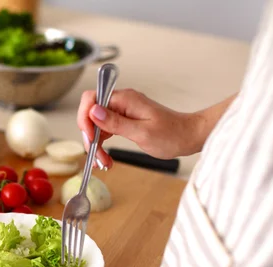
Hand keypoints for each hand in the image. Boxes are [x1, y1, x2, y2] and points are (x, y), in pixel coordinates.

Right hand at [77, 89, 204, 167]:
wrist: (188, 136)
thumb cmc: (172, 134)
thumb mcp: (142, 132)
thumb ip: (115, 122)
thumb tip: (93, 111)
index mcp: (125, 99)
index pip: (91, 99)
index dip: (85, 117)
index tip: (89, 137)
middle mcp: (121, 102)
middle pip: (91, 114)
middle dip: (89, 136)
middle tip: (96, 156)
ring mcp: (122, 111)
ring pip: (96, 125)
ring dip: (95, 144)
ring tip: (102, 162)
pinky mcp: (124, 120)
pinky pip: (105, 130)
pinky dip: (102, 144)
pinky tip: (106, 157)